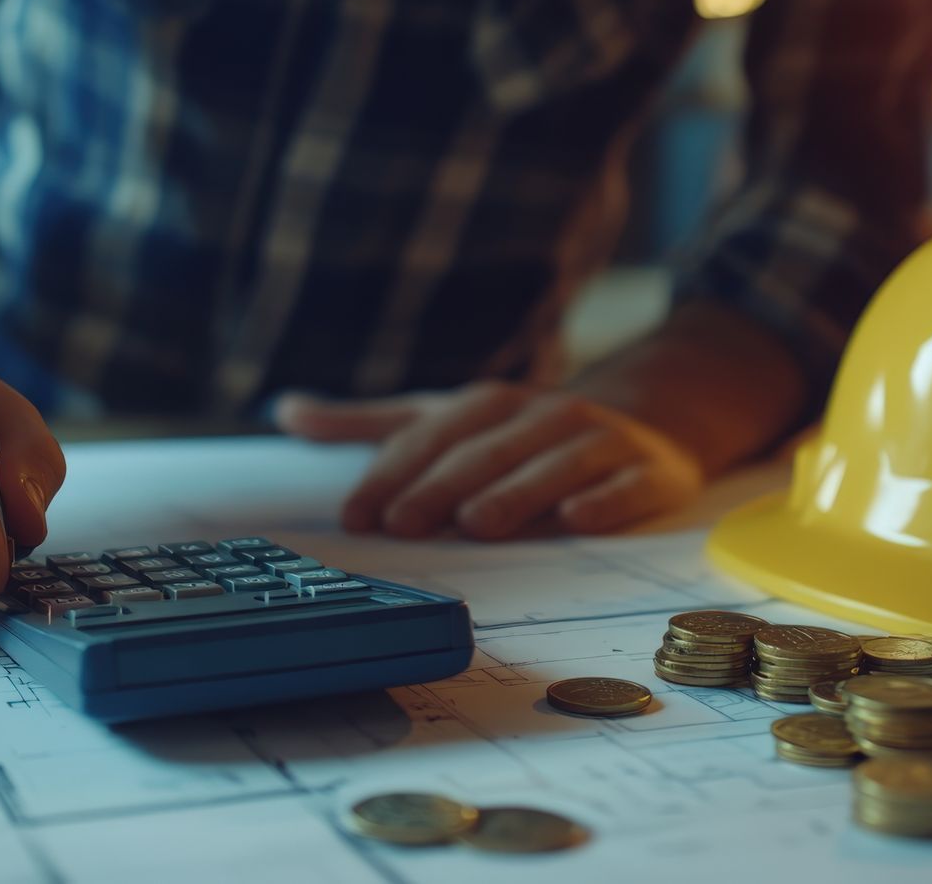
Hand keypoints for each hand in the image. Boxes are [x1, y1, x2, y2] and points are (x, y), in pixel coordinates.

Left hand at [275, 382, 702, 538]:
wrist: (641, 418)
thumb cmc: (518, 433)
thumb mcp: (445, 418)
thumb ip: (370, 424)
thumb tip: (284, 411)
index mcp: (487, 405)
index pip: (431, 440)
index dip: (392, 475)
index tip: (358, 515)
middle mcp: (541, 416)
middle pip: (484, 453)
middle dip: (442, 488)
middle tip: (405, 525)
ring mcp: (598, 441)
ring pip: (551, 465)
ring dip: (515, 492)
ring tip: (478, 521)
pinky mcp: (647, 470)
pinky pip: (624, 485)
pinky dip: (602, 501)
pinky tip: (577, 519)